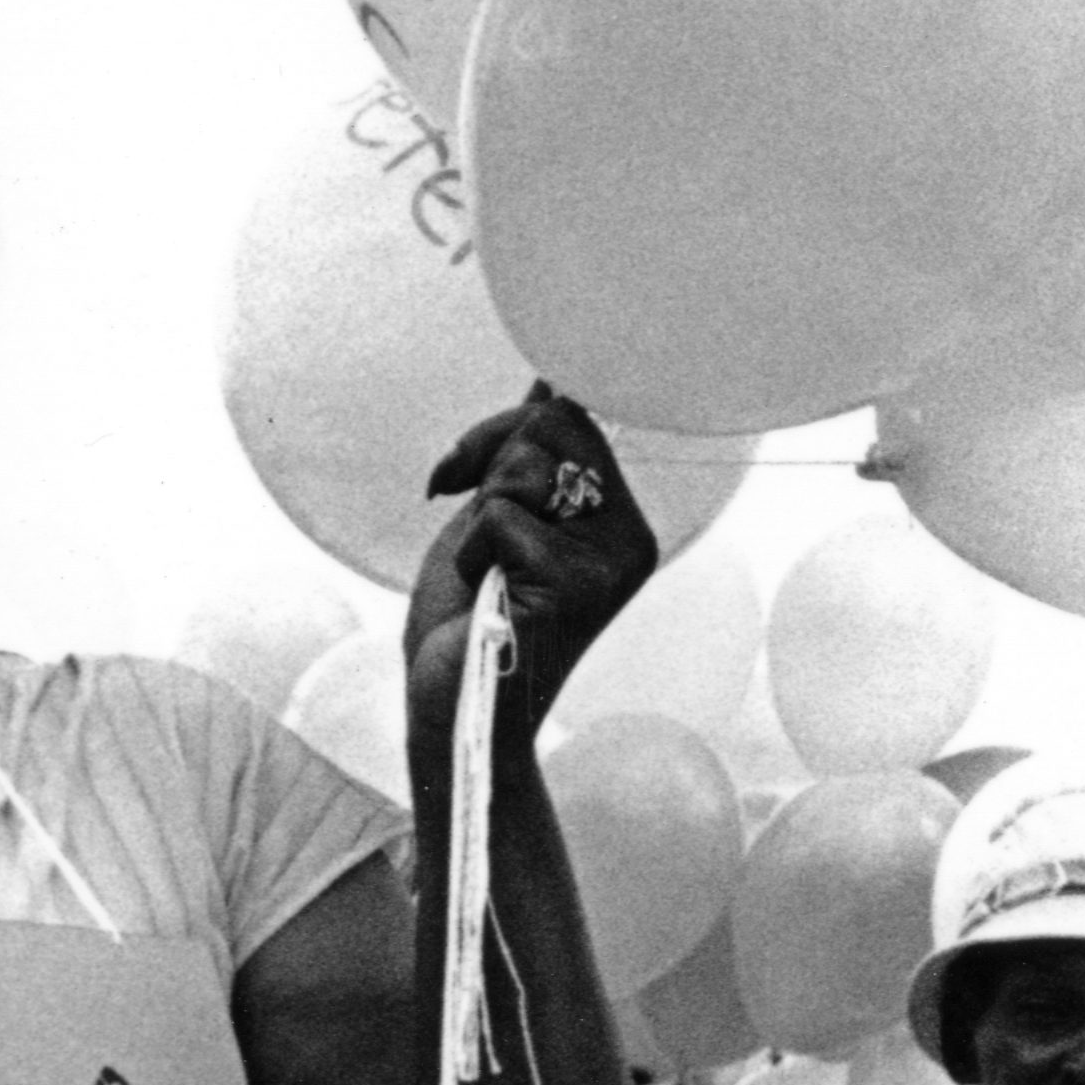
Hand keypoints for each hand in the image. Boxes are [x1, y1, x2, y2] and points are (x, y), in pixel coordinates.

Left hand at [406, 386, 661, 769]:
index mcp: (621, 522)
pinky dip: (471, 554)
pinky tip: (486, 599)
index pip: (572, 417)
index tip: (466, 480)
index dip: (503, 431)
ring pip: (522, 471)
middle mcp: (629, 541)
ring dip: (478, 519)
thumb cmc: (471, 614)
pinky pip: (500, 519)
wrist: (455, 705)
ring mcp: (606, 567)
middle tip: (479, 534)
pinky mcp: (572, 588)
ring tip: (490, 575)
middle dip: (487, 465)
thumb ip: (530, 454)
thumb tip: (550, 378)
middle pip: (550, 427)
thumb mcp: (503, 514)